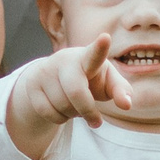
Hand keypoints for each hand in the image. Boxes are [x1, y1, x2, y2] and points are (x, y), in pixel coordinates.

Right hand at [8, 37, 132, 158]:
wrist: (54, 78)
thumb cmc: (90, 79)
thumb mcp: (107, 83)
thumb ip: (121, 91)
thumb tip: (127, 105)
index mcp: (87, 57)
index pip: (94, 54)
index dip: (100, 48)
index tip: (106, 38)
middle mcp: (64, 60)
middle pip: (76, 91)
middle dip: (87, 110)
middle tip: (96, 122)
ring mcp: (45, 71)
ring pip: (62, 105)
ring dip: (73, 114)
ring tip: (75, 106)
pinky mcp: (32, 85)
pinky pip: (49, 112)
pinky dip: (60, 118)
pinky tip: (62, 110)